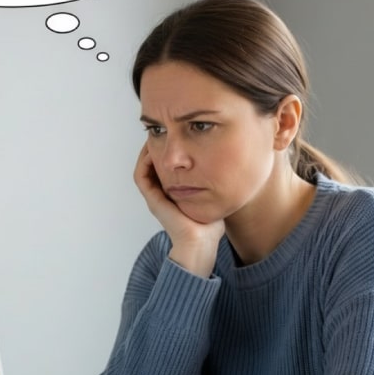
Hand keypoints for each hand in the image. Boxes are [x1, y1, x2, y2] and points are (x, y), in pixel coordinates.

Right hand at [134, 144, 224, 277]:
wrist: (202, 243)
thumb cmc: (210, 225)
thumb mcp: (214, 197)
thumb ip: (216, 183)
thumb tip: (232, 165)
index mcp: (173, 192)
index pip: (165, 165)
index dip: (167, 149)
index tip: (176, 135)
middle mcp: (161, 194)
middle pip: (152, 163)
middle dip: (157, 145)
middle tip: (165, 131)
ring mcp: (155, 197)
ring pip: (143, 167)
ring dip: (148, 150)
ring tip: (156, 136)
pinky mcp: (153, 200)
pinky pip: (141, 176)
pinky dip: (144, 161)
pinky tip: (153, 150)